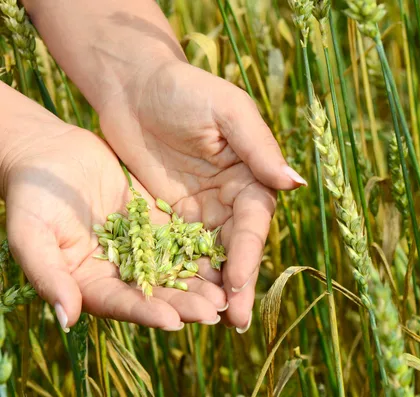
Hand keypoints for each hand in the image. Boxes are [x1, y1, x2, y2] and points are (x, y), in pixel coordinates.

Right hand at [1, 109, 227, 330]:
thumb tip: (66, 319)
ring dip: (199, 282)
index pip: (119, 303)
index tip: (172, 321)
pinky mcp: (156, 224)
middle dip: (184, 304)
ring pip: (174, 269)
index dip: (145, 312)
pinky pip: (182, 238)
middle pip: (154, 293)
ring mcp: (140, 248)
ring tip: (227, 292)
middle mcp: (118, 271)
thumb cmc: (31, 196)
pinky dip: (201, 248)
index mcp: (88, 282)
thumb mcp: (31, 234)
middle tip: (215, 311)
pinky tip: (224, 255)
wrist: (50, 154)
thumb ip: (49, 276)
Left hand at [98, 61, 305, 329]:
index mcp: (251, 177)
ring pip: (211, 257)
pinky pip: (179, 250)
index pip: (253, 223)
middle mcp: (231, 200)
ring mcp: (202, 211)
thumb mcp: (227, 112)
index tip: (238, 282)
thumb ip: (259, 148)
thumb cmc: (186, 90)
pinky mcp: (172, 217)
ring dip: (212, 289)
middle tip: (236, 323)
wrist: (135, 87)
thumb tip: (295, 184)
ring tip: (210, 324)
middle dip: (238, 284)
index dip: (247, 253)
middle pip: (237, 249)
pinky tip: (179, 301)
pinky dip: (182, 275)